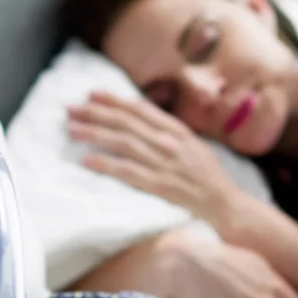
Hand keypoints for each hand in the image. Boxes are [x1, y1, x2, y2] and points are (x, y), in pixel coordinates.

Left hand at [68, 92, 240, 220]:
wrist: (227, 205)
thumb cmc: (209, 177)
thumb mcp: (194, 146)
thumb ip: (170, 134)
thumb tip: (144, 121)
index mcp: (178, 131)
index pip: (141, 110)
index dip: (115, 100)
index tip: (92, 93)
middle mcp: (170, 143)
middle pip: (126, 123)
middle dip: (96, 113)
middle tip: (71, 108)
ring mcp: (164, 164)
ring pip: (123, 142)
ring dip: (95, 133)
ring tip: (72, 129)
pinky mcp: (159, 186)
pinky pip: (127, 172)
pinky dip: (106, 164)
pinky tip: (86, 160)